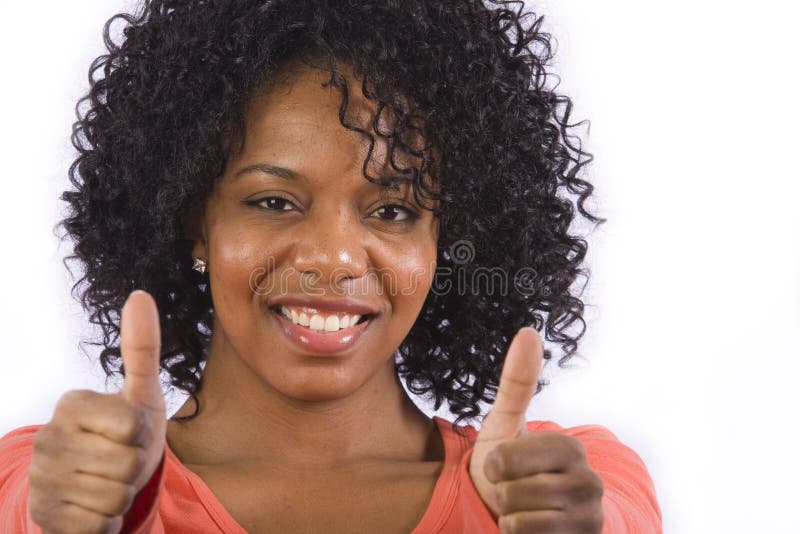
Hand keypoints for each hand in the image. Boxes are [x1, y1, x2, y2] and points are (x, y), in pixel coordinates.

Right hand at [29, 290, 165, 533]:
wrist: (98, 487)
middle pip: (127, 464)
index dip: (143, 435)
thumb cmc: (125, 437)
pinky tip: (94, 509)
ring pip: (114, 498)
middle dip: (135, 468)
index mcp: (71, 404)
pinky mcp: (44, 517)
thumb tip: (141, 295)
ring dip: (122, 497)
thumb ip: (142, 348)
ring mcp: (41, 480)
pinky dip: (107, 524)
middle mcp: (47, 439)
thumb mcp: (141, 394)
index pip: (133, 426)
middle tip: (121, 462)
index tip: (130, 433)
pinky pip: (98, 527)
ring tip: (108, 483)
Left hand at [468, 327, 603, 532]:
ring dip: (508, 517)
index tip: (501, 465)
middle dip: (501, 493)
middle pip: (513, 491)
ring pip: (520, 520)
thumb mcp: (505, 424)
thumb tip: (528, 331)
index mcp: (571, 448)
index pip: (510, 458)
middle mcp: (589, 482)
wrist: (519, 514)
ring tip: (521, 509)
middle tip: (513, 490)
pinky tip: (530, 529)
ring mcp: (589, 518)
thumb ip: (517, 382)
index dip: (495, 464)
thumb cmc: (510, 466)